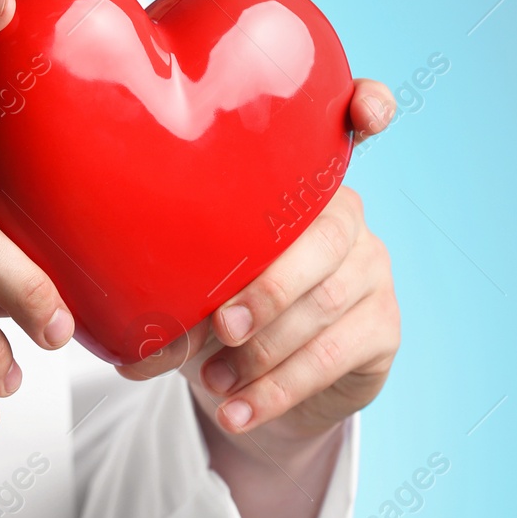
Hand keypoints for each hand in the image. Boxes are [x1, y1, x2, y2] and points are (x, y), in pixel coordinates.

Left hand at [120, 80, 400, 446]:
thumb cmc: (211, 316)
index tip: (371, 112)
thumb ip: (162, 300)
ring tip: (214, 384)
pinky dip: (278, 389)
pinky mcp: (383, 327)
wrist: (252, 390)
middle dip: (271, 287)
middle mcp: (344, 219)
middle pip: (325, 239)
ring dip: (263, 353)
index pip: (349, 126)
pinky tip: (238, 410)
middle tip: (222, 327)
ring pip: (325, 304)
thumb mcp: (181, 297)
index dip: (369, 107)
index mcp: (294, 186)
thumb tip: (133, 343)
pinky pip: (333, 355)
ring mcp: (371, 270)